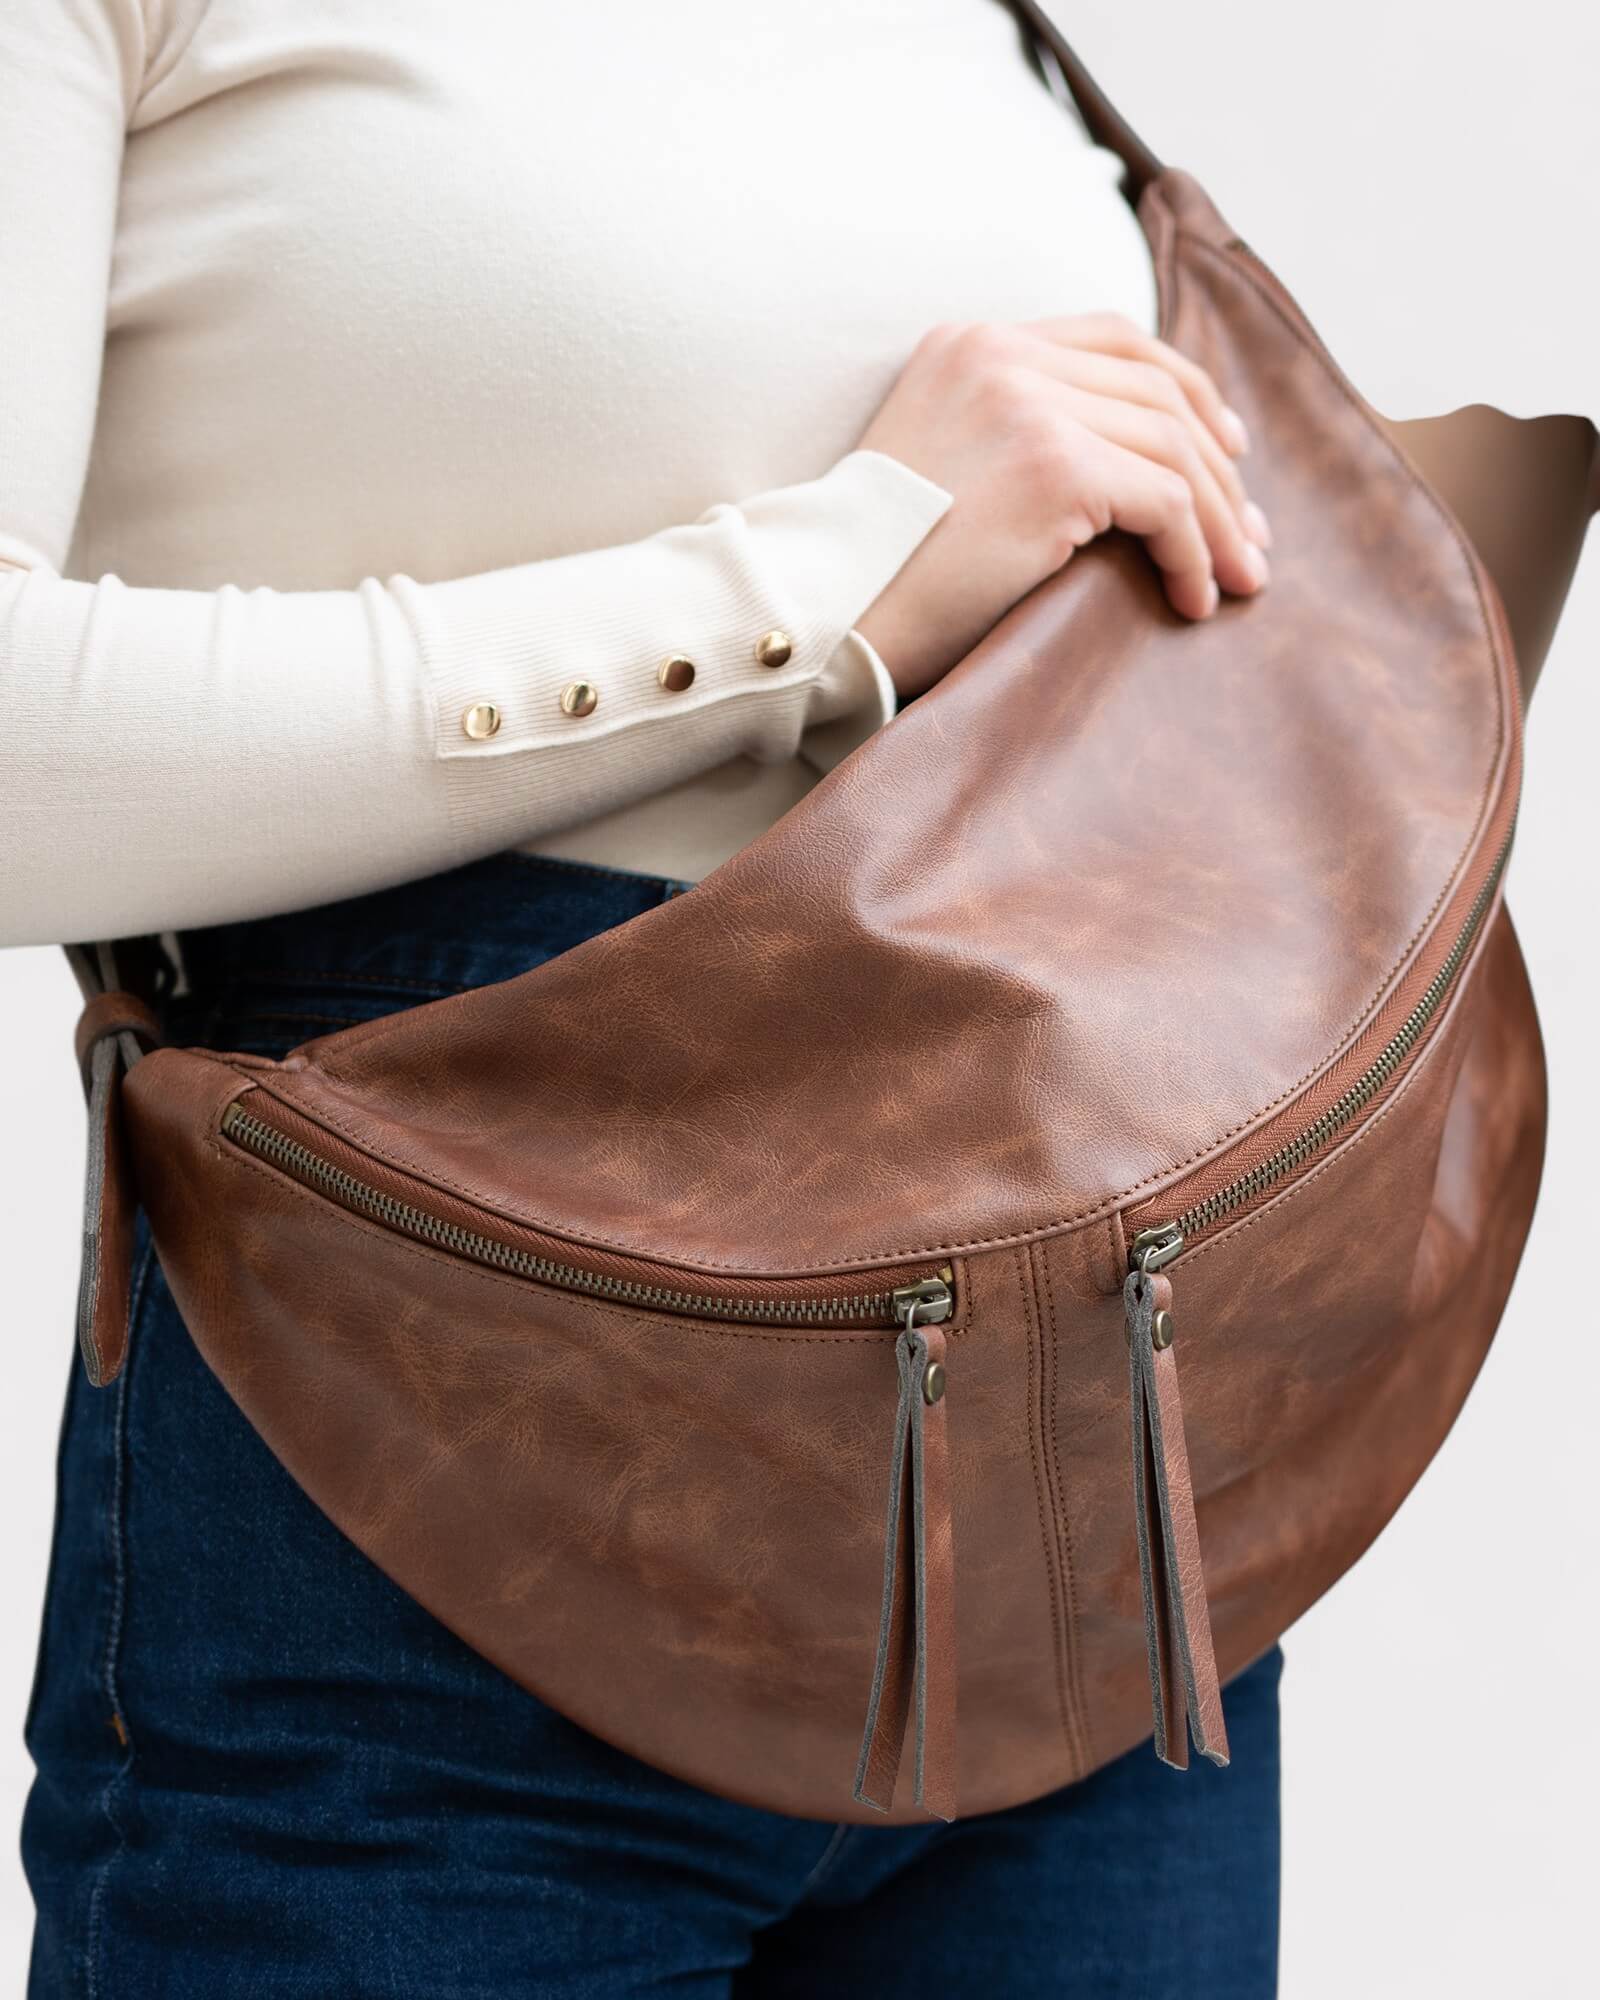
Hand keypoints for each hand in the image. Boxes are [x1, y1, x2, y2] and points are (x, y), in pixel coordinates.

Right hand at [855, 314, 1271, 697]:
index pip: (1113, 340)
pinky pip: (1165, 502)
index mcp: (971, 342)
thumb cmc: (874, 568)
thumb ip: (1006, 432)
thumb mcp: (935, 463)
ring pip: (1175, 447)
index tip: (1226, 448)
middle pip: (1158, 391)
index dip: (1186, 390)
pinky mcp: (1054, 467)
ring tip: (1240, 578)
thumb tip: (1115, 473)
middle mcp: (1003, 356)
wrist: (825, 606)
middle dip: (1221, 466)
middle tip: (1250, 534)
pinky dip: (1194, 552)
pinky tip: (1196, 597)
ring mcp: (1029, 405)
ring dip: (1220, 521)